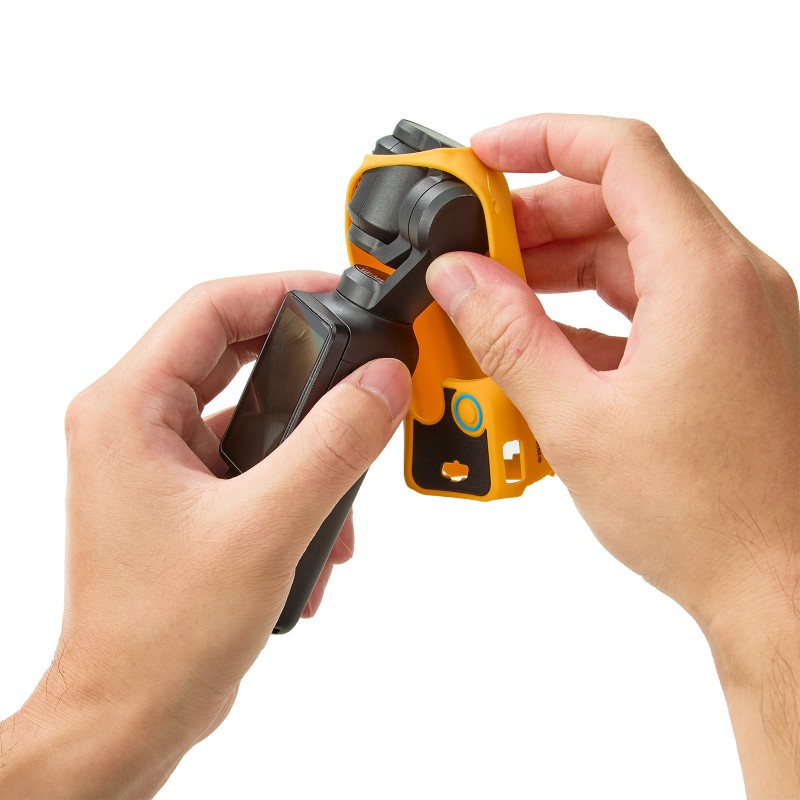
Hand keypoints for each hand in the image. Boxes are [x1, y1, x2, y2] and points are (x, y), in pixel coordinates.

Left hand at [0, 272, 409, 797]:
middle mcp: (136, 425)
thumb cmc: (159, 637)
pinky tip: (317, 536)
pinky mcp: (186, 494)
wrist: (132, 714)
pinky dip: (293, 483)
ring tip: (340, 489)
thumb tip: (381, 385)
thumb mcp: (265, 529)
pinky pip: (252, 459)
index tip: (339, 293)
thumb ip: (332, 446)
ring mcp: (160, 460)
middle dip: (306, 370)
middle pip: (234, 352)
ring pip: (252, 412)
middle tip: (359, 372)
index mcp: (128, 409)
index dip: (279, 289)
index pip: (210, 308)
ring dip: (306, 443)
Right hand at [426, 114, 798, 796]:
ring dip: (558, 266)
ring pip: (631, 253)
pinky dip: (589, 308)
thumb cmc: (709, 517)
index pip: (620, 154)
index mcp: (704, 276)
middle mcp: (730, 282)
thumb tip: (461, 279)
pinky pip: (646, 301)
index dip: (542, 139)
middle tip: (472, 247)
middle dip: (535, 216)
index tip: (485, 155)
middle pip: (619, 202)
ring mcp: (731, 316)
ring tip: (493, 297)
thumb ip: (508, 336)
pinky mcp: (722, 350)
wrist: (779, 587)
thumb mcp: (577, 419)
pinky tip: (540, 343)